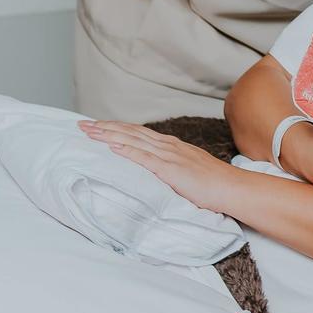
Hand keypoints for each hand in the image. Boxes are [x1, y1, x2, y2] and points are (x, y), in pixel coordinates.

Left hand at [80, 120, 239, 214]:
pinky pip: (145, 158)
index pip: (136, 133)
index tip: (95, 126)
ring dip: (109, 134)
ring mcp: (169, 156)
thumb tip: (152, 173)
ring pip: (133, 140)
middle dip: (104, 127)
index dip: (114, 128)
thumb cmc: (211, 185)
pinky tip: (112, 146)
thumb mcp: (185, 172)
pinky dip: (127, 150)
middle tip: (80, 124)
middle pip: (130, 132)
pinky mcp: (171, 169)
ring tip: (89, 131)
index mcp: (170, 146)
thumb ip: (168, 169)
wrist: (231, 188)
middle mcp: (167, 146)